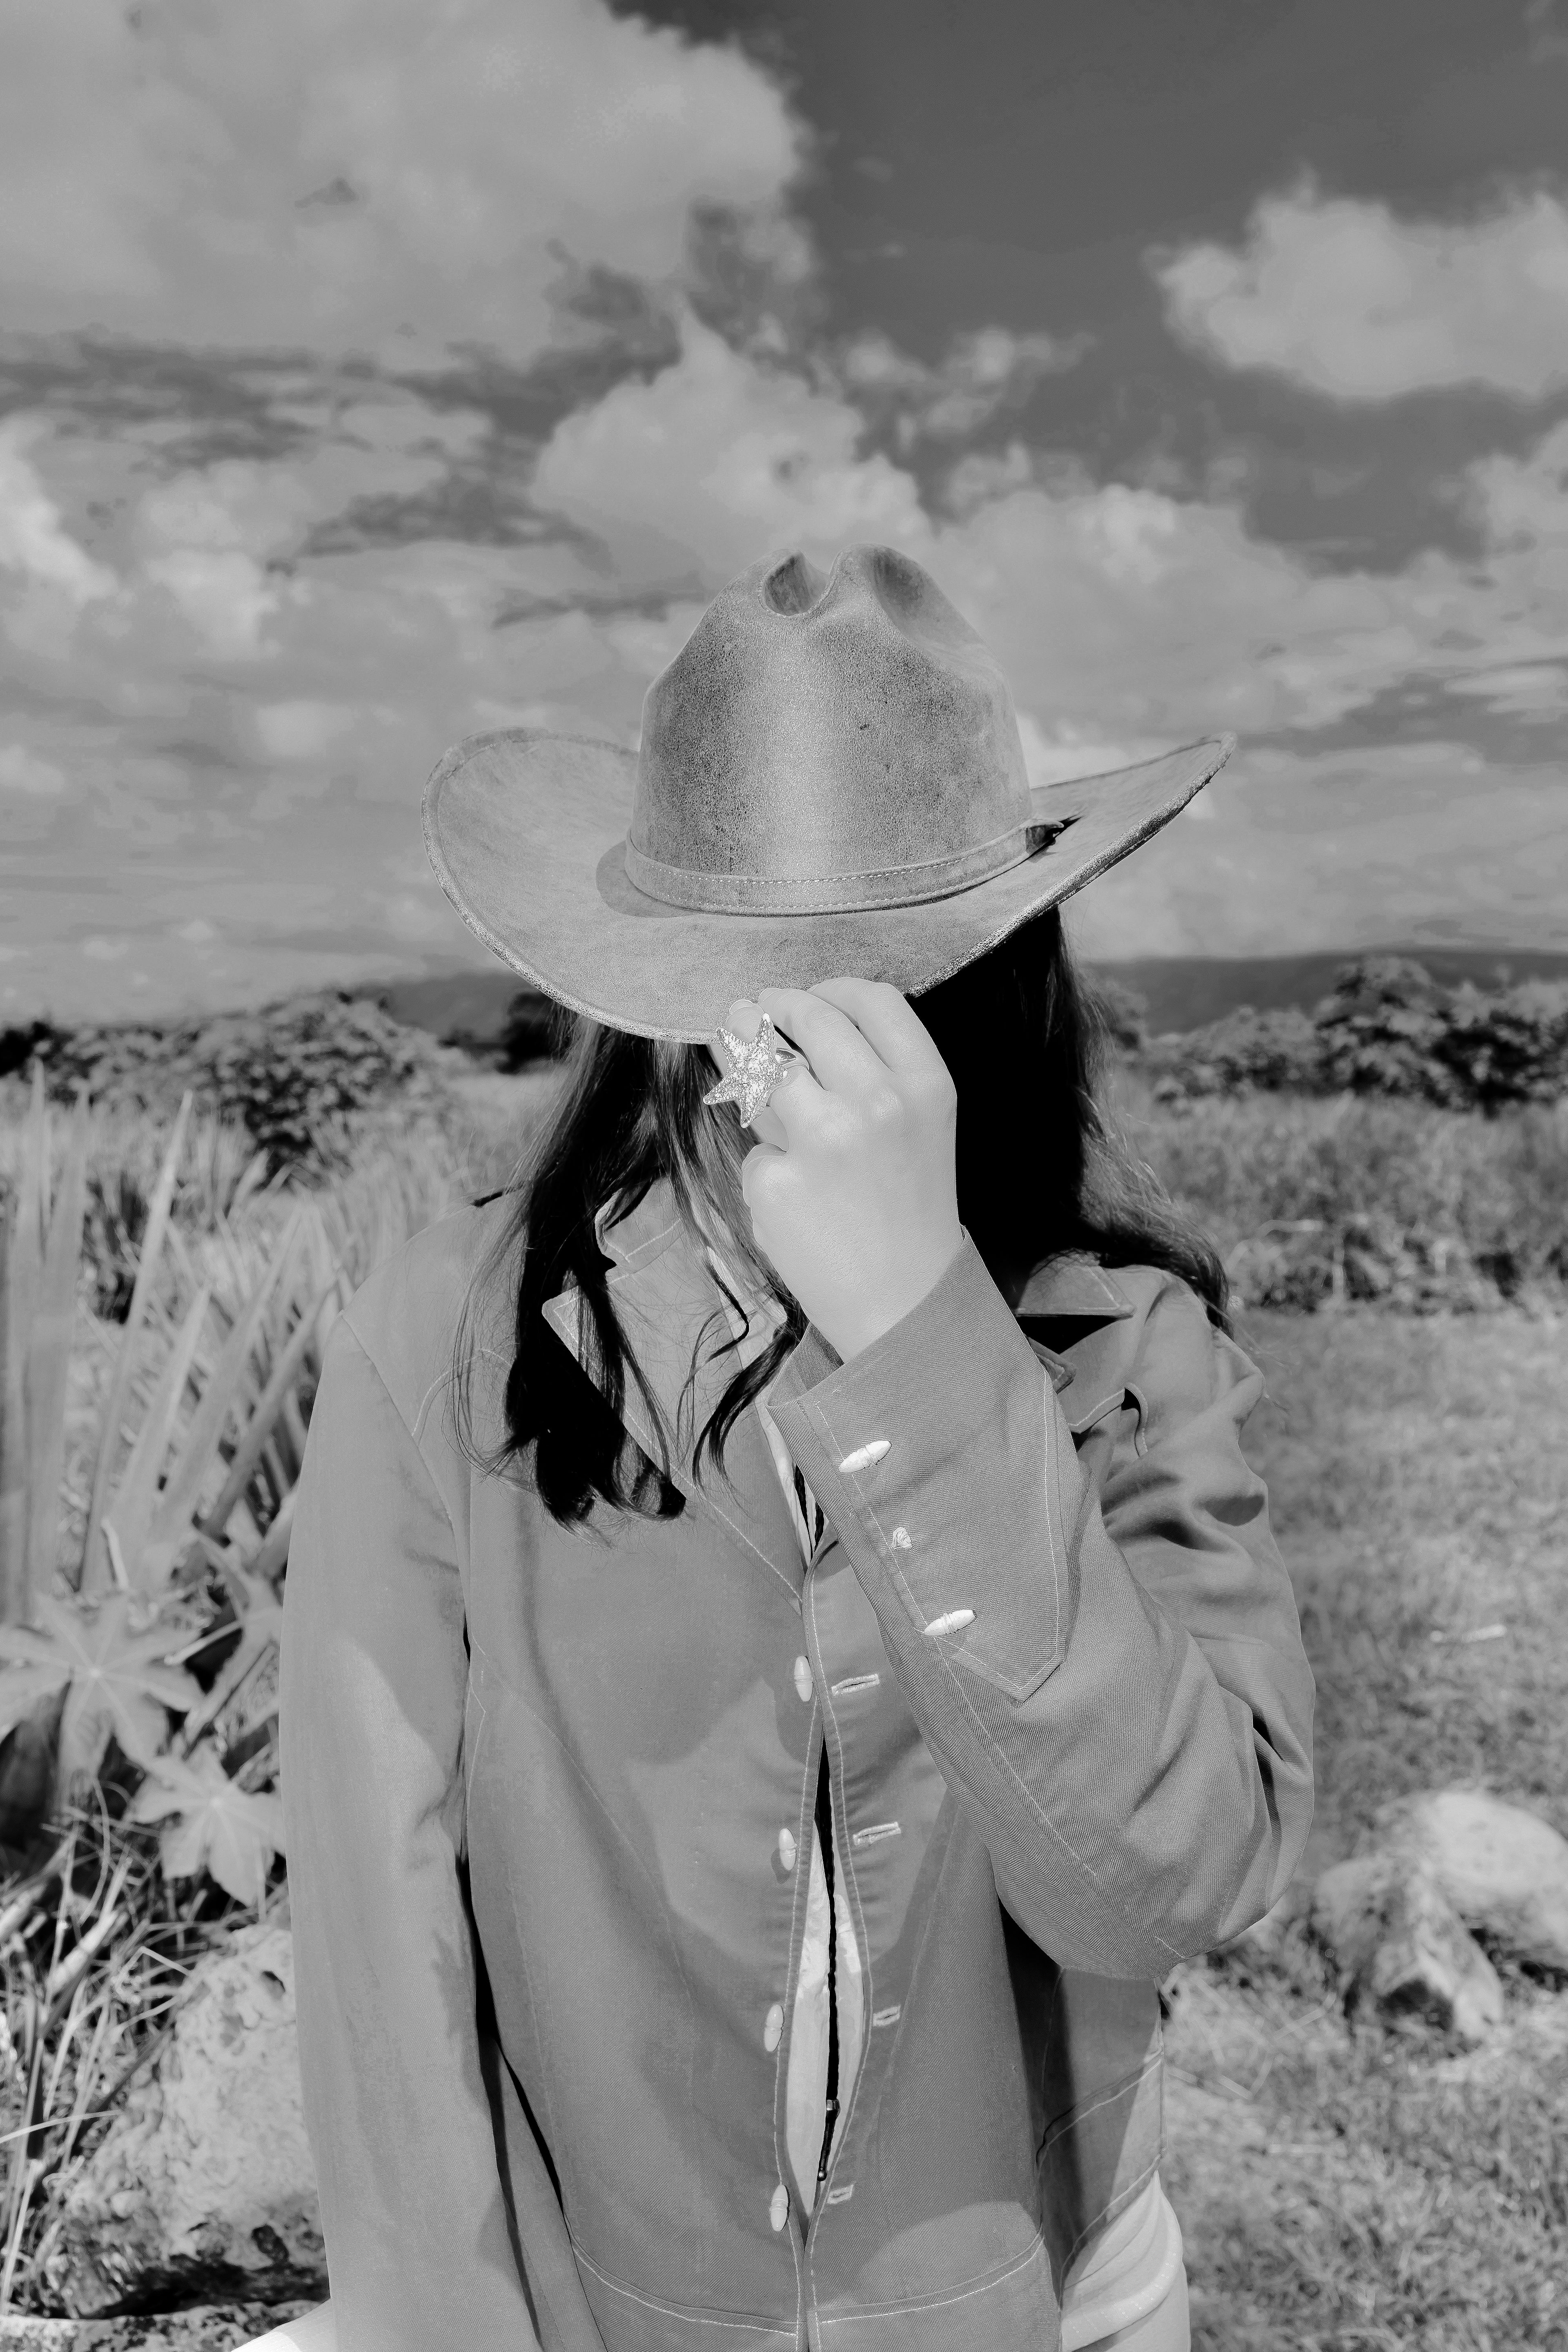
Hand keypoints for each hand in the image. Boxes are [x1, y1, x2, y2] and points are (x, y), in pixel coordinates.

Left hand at [720, 979, 963, 1361]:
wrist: (904, 1302)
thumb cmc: (909, 1209)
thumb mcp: (919, 1128)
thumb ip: (872, 1072)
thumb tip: (791, 1020)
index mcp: (925, 1084)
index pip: (872, 999)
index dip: (831, 988)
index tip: (807, 996)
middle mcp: (878, 1101)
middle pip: (810, 1016)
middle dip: (774, 1005)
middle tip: (755, 1010)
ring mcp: (823, 1140)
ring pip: (762, 1064)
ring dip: (737, 1040)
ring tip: (729, 1036)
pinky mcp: (778, 1180)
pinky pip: (755, 1147)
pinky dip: (766, 1160)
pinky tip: (790, 1184)